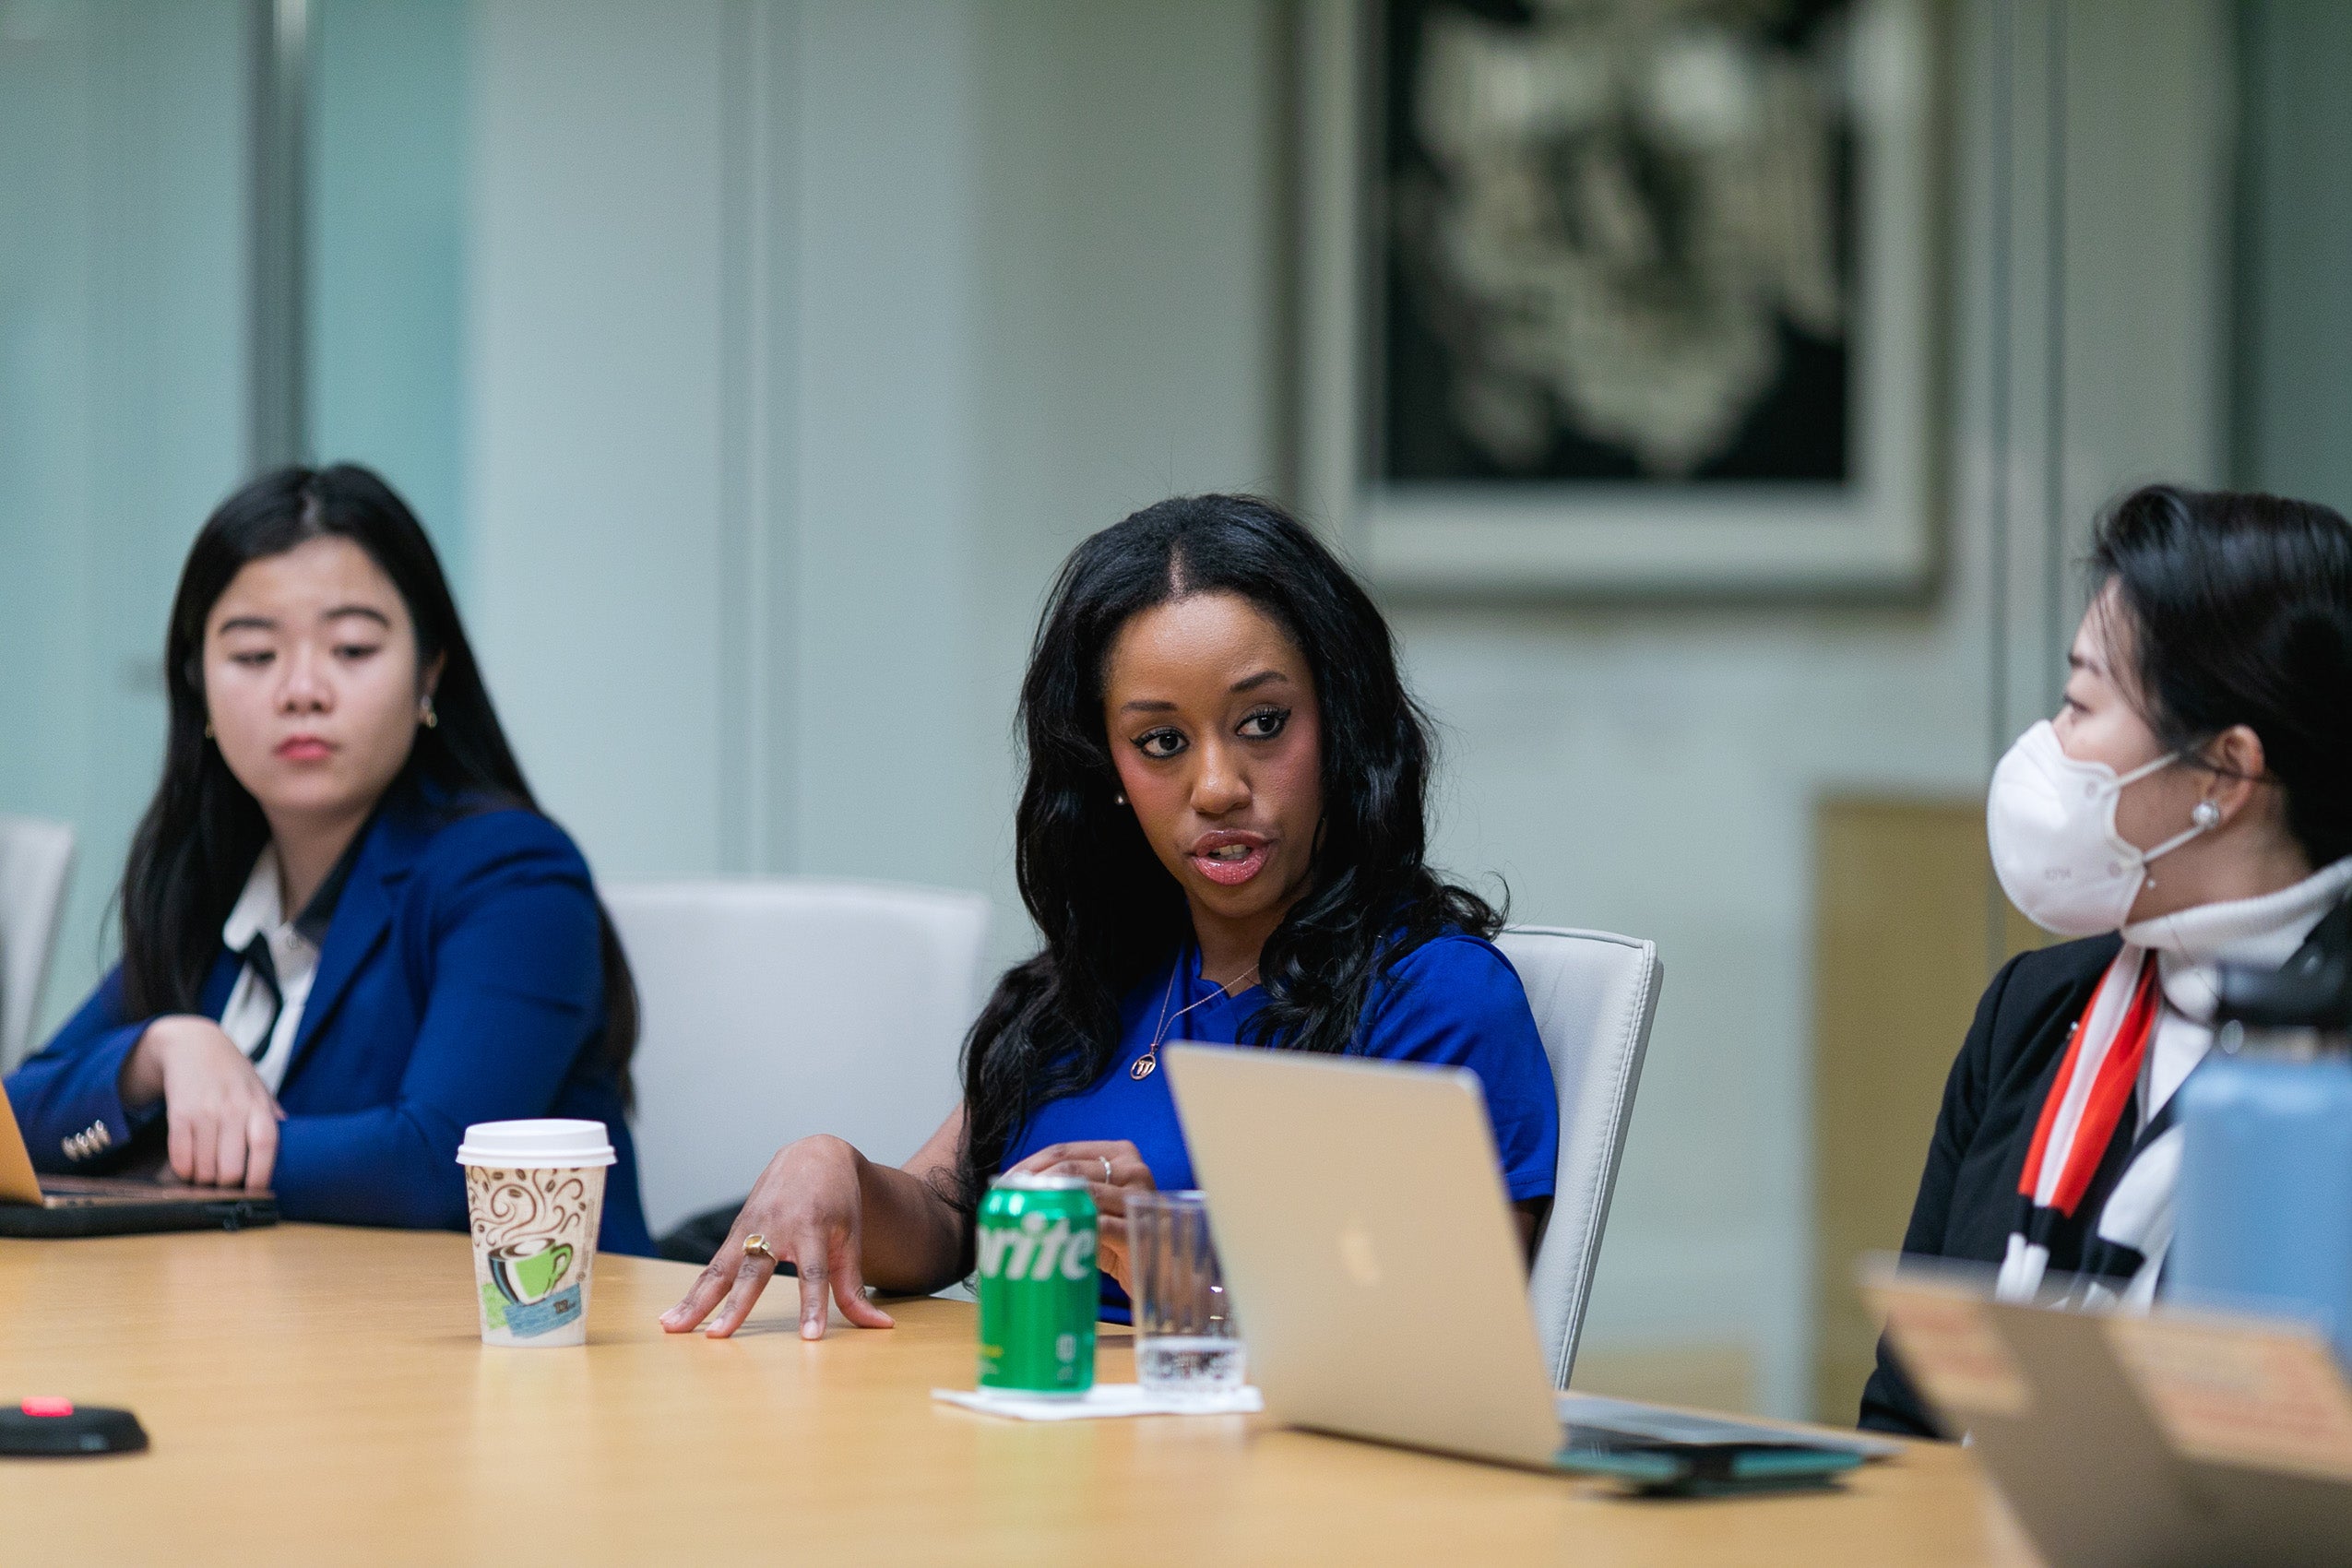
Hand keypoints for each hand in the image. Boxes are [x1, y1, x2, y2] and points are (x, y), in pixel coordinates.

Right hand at [119, 1016, 284, 1189]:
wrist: (193, 1045)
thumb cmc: (232, 1073)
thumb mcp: (259, 1088)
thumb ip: (272, 1116)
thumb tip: (292, 1144)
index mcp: (258, 1106)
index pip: (266, 1146)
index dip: (261, 1175)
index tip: (258, 1193)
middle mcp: (233, 1110)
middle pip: (231, 1168)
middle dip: (227, 1187)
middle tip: (226, 1186)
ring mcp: (204, 1113)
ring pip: (204, 1168)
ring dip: (203, 1181)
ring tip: (207, 1176)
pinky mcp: (179, 1114)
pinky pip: (180, 1156)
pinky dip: (183, 1170)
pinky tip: (188, 1167)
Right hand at [660, 1135, 897, 1340]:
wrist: (814, 1153)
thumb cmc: (838, 1202)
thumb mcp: (852, 1238)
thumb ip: (854, 1286)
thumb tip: (881, 1327)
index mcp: (815, 1227)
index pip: (815, 1274)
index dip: (813, 1306)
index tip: (810, 1338)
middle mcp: (777, 1226)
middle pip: (755, 1272)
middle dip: (736, 1306)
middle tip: (718, 1336)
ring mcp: (751, 1227)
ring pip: (721, 1268)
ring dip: (696, 1300)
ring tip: (672, 1328)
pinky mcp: (736, 1231)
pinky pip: (712, 1265)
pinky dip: (693, 1291)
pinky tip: (673, 1317)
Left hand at [1005, 1140, 1155, 1293]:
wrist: (1166, 1267)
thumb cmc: (1124, 1234)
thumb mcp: (1097, 1206)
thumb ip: (1068, 1194)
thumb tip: (1017, 1195)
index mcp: (1119, 1154)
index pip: (1063, 1151)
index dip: (1028, 1165)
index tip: (1003, 1184)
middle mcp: (1132, 1168)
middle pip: (1069, 1168)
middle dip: (1032, 1185)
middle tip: (1008, 1204)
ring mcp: (1140, 1197)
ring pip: (1083, 1193)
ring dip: (1048, 1207)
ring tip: (1023, 1222)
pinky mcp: (1142, 1228)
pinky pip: (1100, 1225)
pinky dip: (1074, 1229)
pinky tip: (1053, 1239)